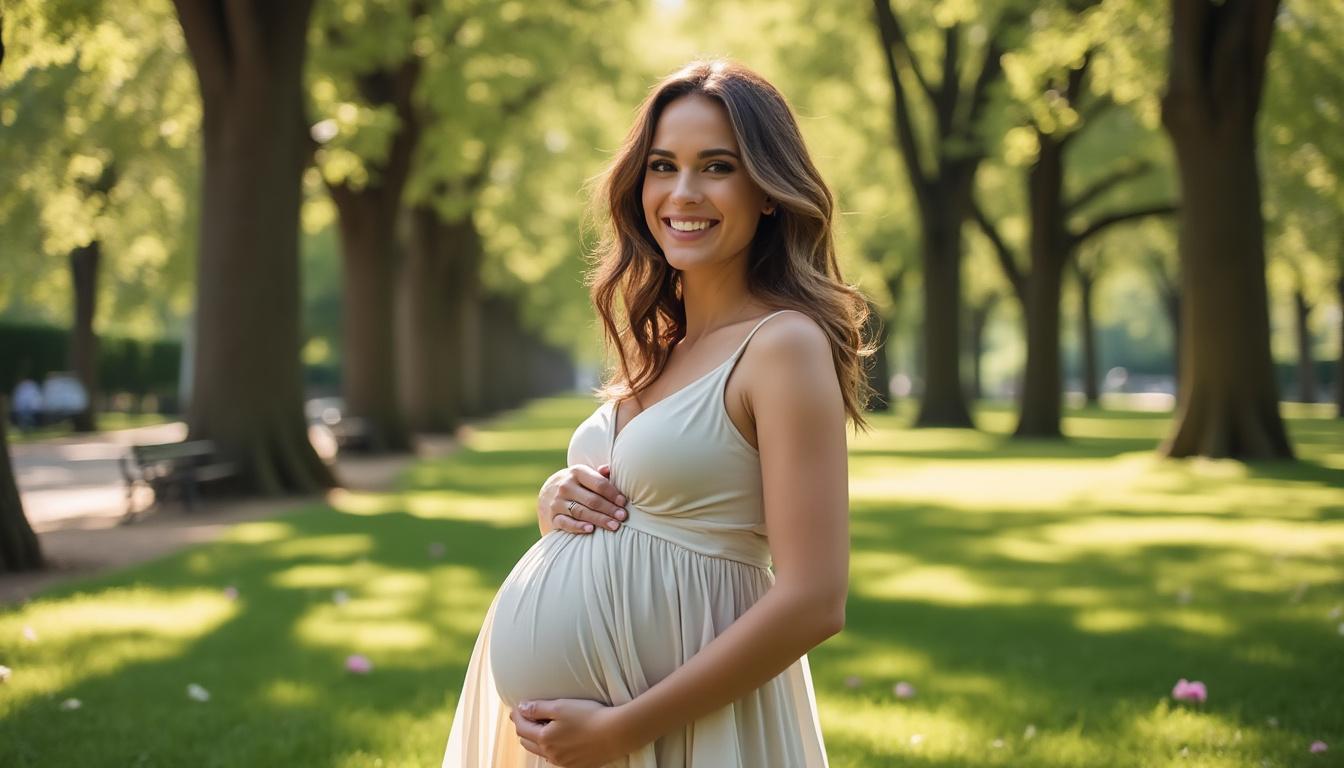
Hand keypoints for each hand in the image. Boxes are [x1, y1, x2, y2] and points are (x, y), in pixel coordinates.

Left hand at [509, 698, 640, 767]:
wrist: (615, 733)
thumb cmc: (589, 717)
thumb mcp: (560, 707)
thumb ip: (538, 708)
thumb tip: (521, 708)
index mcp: (544, 739)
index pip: (522, 727)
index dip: (518, 716)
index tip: (517, 707)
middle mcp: (551, 754)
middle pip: (528, 742)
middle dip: (524, 728)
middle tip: (525, 716)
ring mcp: (563, 762)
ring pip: (542, 752)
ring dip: (537, 740)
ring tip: (540, 727)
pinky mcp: (576, 765)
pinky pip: (556, 758)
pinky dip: (551, 748)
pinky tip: (558, 740)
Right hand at [538, 463, 627, 534]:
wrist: (548, 493)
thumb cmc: (576, 484)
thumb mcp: (585, 475)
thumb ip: (599, 474)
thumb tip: (608, 469)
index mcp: (577, 472)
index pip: (598, 484)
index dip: (613, 494)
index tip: (623, 502)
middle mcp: (566, 486)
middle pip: (592, 500)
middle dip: (609, 509)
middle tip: (623, 516)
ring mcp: (558, 502)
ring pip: (581, 512)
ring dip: (599, 519)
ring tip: (614, 526)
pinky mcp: (553, 517)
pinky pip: (566, 523)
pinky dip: (578, 526)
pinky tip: (591, 529)